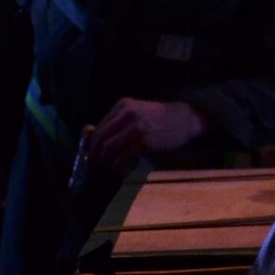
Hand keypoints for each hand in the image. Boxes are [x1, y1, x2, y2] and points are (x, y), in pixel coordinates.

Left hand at [88, 98, 208, 172]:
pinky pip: (123, 157)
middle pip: (100, 138)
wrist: (185, 119)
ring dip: (106, 161)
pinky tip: (121, 168)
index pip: (99, 127)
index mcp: (123, 106)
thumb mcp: (138, 112)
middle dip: (94, 154)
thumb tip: (98, 142)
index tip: (89, 155)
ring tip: (108, 167)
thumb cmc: (160, 118)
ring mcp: (136, 128)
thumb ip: (119, 123)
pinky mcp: (145, 142)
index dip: (91, 144)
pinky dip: (118, 165)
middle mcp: (127, 114)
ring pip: (109, 148)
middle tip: (93, 165)